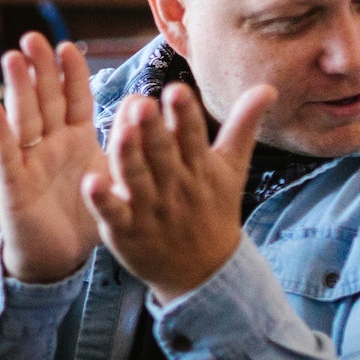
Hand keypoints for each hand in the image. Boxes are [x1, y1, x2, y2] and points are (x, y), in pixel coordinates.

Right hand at [0, 32, 103, 282]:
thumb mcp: (112, 175)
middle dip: (39, 68)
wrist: (59, 258)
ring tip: (12, 58)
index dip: (70, 73)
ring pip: (22, 117)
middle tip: (33, 37)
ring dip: (17, 88)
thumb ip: (126, 146)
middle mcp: (48, 143)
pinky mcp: (13, 183)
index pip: (73, 98)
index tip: (68, 46)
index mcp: (74, 138)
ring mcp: (28, 160)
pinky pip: (6, 153)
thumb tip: (149, 111)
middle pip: (44, 99)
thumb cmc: (84, 215)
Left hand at [80, 83, 275, 302]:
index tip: (176, 90)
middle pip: (161, 154)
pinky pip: (113, 213)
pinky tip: (91, 181)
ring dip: (127, 157)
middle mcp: (174, 186)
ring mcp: (149, 209)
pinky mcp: (126, 230)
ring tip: (121, 131)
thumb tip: (268, 88)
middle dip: (152, 130)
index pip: (192, 137)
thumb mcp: (232, 167)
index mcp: (198, 167)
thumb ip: (243, 125)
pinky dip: (102, 200)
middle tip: (142, 104)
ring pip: (136, 179)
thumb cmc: (214, 208)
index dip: (184, 115)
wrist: (204, 272)